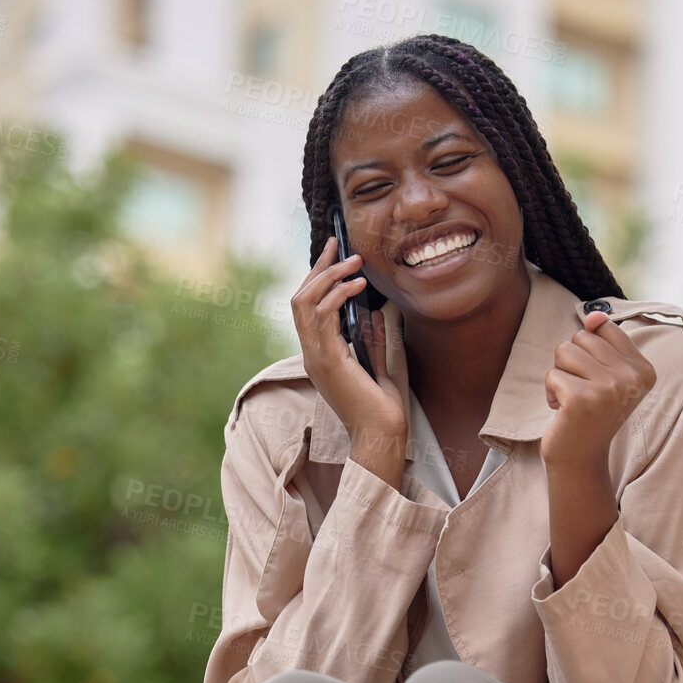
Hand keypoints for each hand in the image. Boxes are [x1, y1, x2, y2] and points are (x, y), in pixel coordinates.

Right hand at [290, 234, 408, 456]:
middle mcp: (311, 354)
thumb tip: (373, 312)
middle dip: (318, 267)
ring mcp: (316, 357)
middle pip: (300, 298)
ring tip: (355, 262)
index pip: (308, 308)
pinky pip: (323, 316)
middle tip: (338, 245)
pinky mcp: (328, 360)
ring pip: (306, 302)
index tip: (334, 253)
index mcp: (319, 356)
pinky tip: (359, 285)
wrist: (381, 436)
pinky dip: (339, 294)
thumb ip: (371, 341)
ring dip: (330, 276)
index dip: (318, 277)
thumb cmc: (381, 410)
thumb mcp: (377, 367)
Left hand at [540, 310, 655, 474]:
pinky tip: (562, 411)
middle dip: (572, 363)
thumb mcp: (603, 375)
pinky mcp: (583, 400)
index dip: (589, 351)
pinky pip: (553, 374)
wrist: (581, 460)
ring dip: (560, 375)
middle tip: (581, 392)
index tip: (596, 380)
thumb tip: (592, 315)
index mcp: (644, 370)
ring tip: (571, 400)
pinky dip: (551, 392)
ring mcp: (610, 389)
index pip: (606, 329)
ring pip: (565, 351)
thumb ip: (602, 340)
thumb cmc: (589, 415)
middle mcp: (632, 378)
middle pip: (582, 337)